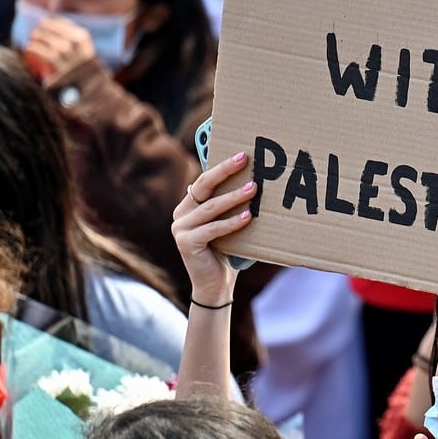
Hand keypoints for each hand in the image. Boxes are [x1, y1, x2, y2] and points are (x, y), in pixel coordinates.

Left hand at [22, 17, 96, 83]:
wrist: (99, 108)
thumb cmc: (91, 89)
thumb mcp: (93, 70)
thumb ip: (82, 57)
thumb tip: (65, 43)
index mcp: (91, 55)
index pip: (78, 35)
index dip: (64, 25)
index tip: (51, 21)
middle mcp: (84, 59)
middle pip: (65, 37)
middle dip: (49, 28)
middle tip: (37, 28)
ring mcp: (74, 68)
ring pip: (56, 45)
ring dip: (41, 38)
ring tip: (31, 38)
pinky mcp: (64, 78)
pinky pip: (49, 58)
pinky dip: (38, 50)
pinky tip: (29, 48)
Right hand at [171, 152, 255, 305]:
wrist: (216, 284)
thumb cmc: (228, 251)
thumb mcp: (228, 224)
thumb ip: (232, 206)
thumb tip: (256, 180)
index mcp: (189, 205)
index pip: (205, 180)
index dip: (222, 166)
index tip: (242, 154)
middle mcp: (181, 214)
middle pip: (203, 187)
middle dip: (225, 171)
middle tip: (245, 159)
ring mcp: (180, 228)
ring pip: (210, 207)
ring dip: (234, 197)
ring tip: (254, 189)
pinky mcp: (186, 243)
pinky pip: (212, 229)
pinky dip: (231, 223)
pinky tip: (248, 216)